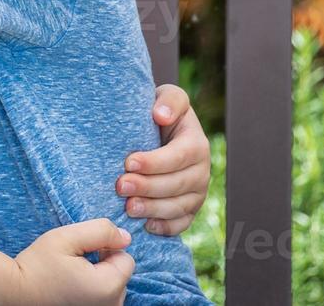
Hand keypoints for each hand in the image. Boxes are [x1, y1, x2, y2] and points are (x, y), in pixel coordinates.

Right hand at [8, 219, 132, 305]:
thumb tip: (126, 237)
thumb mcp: (67, 237)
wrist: (14, 294)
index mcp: (108, 287)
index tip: (83, 252)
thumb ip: (101, 231)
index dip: (106, 248)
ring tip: (70, 278)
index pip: (126, 259)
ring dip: (97, 279)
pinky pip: (102, 300)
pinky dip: (91, 292)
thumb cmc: (38, 265)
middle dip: (103, 265)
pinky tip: (71, 289)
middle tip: (74, 265)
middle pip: (120, 275)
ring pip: (112, 288)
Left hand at [115, 84, 208, 235]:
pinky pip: (181, 224)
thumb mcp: (167, 97)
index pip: (179, 156)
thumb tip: (161, 115)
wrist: (160, 132)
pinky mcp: (189, 210)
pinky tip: (146, 226)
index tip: (129, 162)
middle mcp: (202, 170)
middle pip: (177, 184)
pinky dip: (165, 227)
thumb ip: (169, 101)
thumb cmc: (159, 113)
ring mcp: (197, 192)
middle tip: (121, 186)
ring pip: (179, 206)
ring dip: (153, 209)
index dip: (154, 162)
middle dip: (148, 187)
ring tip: (128, 208)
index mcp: (197, 143)